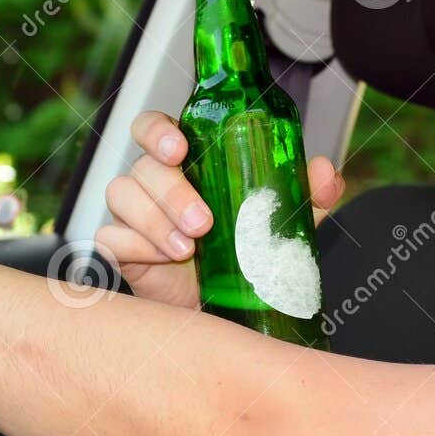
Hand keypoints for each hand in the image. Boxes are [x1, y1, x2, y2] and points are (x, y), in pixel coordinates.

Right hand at [97, 110, 344, 309]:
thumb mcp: (283, 220)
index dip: (158, 131)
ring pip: (121, 196)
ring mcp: (134, 213)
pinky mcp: (122, 248)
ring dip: (153, 220)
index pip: (154, 128)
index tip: (179, 149)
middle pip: (142, 165)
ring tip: (187, 248)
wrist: (229, 307)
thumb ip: (306, 193)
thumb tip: (325, 172)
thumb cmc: (248, 251)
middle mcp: (154, 181)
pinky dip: (134, 245)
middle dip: (171, 192)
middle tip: (202, 222)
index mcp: (186, 161)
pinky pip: (109, 237)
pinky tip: (163, 259)